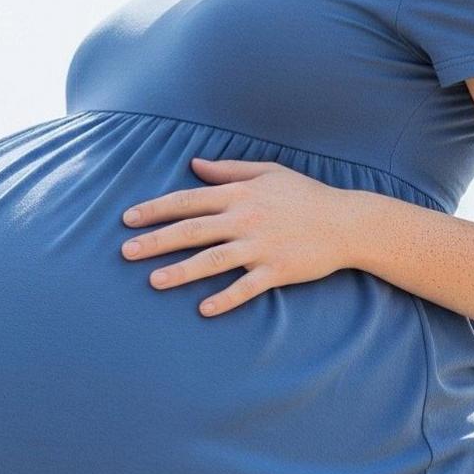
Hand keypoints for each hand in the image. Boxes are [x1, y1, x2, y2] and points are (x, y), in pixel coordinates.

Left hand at [120, 155, 356, 316]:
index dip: (156, 209)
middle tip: (126, 252)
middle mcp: (245, 219)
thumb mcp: (268, 172)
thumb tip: (194, 164)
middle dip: (156, 240)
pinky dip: (225, 298)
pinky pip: (246, 287)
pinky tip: (203, 309)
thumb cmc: (306, 195)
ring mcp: (261, 246)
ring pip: (213, 259)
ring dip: (181, 271)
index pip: (188, 200)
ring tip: (154, 281)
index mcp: (239, 194)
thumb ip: (229, 169)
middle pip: (192, 230)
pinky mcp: (277, 270)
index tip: (129, 219)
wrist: (347, 221)